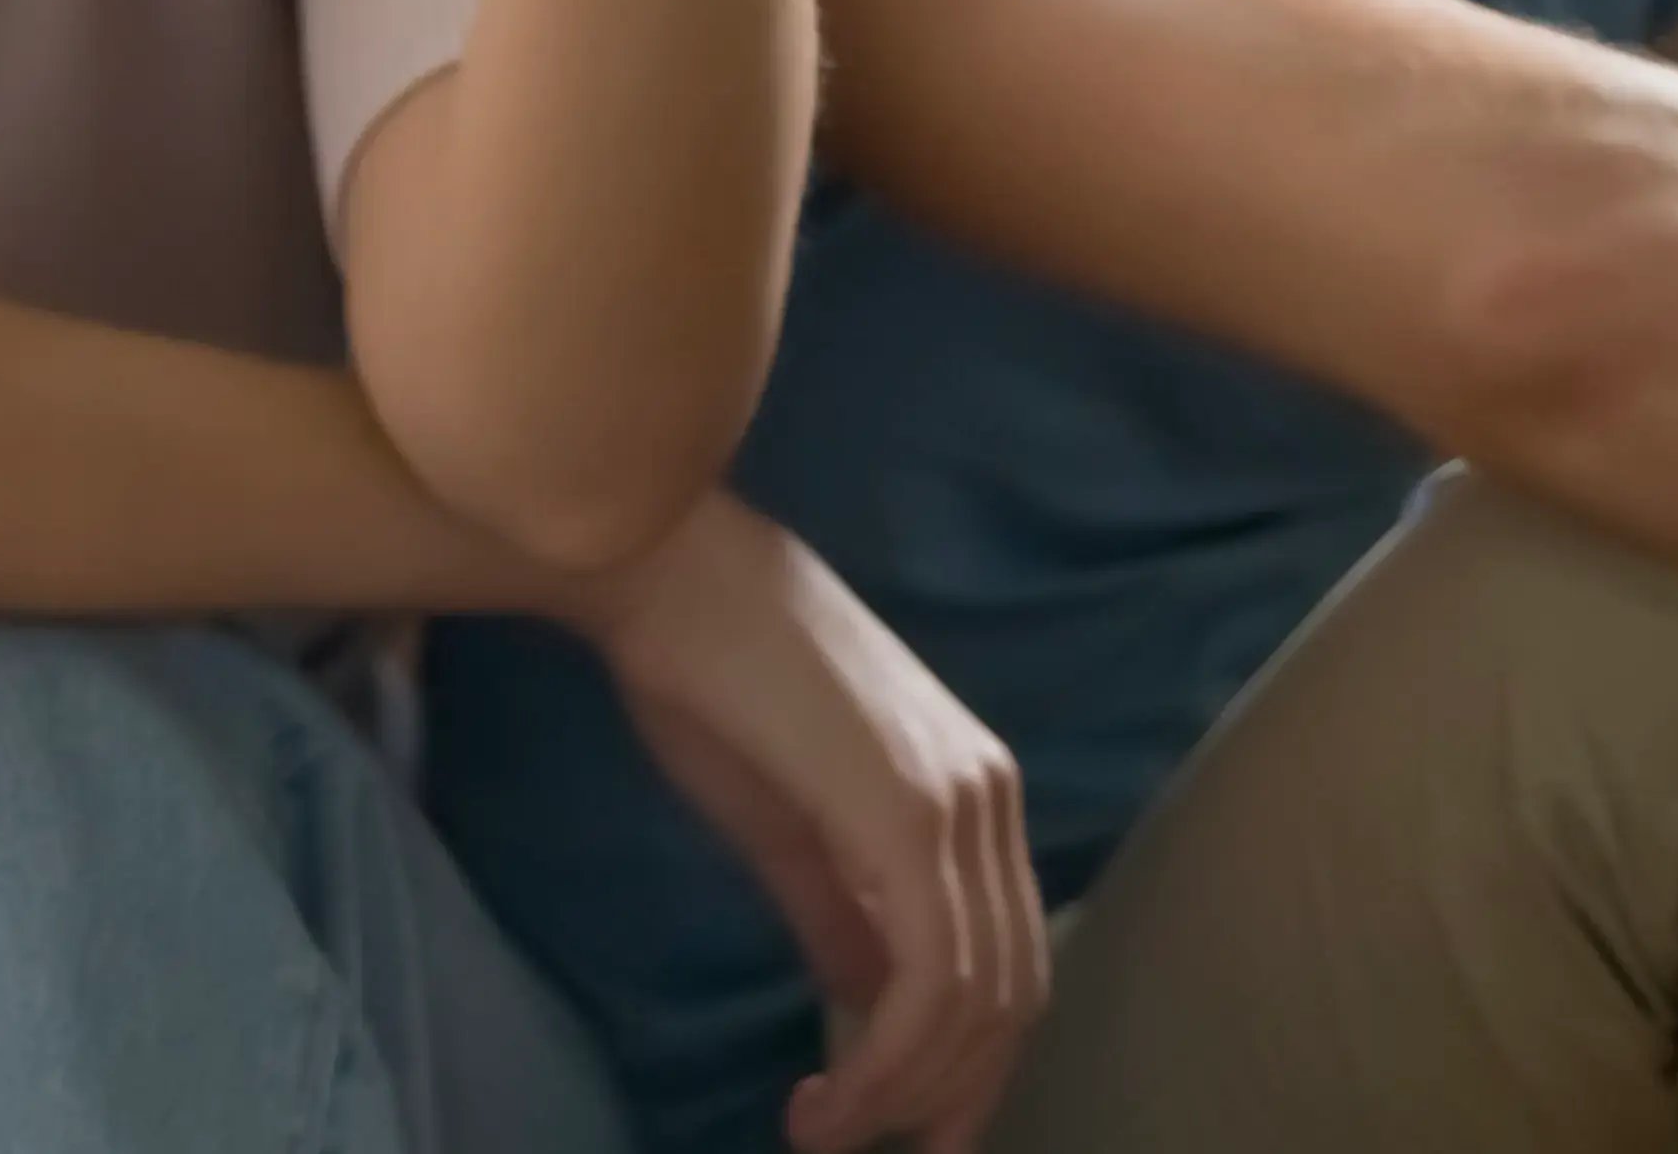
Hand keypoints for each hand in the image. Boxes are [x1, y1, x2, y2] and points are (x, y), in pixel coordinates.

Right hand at [566, 495, 1043, 1151]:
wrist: (666, 579)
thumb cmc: (710, 682)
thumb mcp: (788, 827)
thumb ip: (842, 916)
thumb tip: (869, 1008)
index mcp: (974, 793)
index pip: (1011, 962)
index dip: (971, 1066)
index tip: (910, 1134)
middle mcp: (992, 799)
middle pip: (1011, 997)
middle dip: (947, 1099)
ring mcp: (961, 805)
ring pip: (974, 1003)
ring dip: (900, 1095)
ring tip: (821, 1135)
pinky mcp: (912, 819)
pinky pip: (929, 981)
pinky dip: (884, 1064)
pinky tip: (826, 1099)